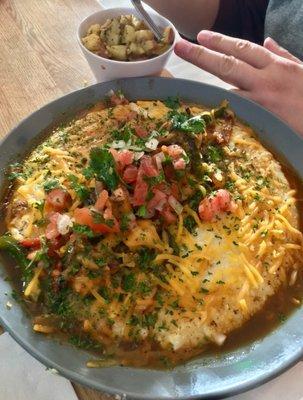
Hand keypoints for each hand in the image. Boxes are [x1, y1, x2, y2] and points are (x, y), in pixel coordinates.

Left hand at [174, 31, 302, 135]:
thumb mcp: (301, 70)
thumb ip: (282, 55)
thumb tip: (267, 41)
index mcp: (276, 66)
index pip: (244, 49)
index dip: (221, 41)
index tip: (201, 36)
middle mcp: (266, 80)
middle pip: (229, 65)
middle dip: (202, 55)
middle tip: (181, 47)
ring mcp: (261, 102)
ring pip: (228, 90)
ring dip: (207, 86)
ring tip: (187, 85)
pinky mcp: (261, 121)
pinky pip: (235, 112)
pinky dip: (222, 108)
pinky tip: (206, 106)